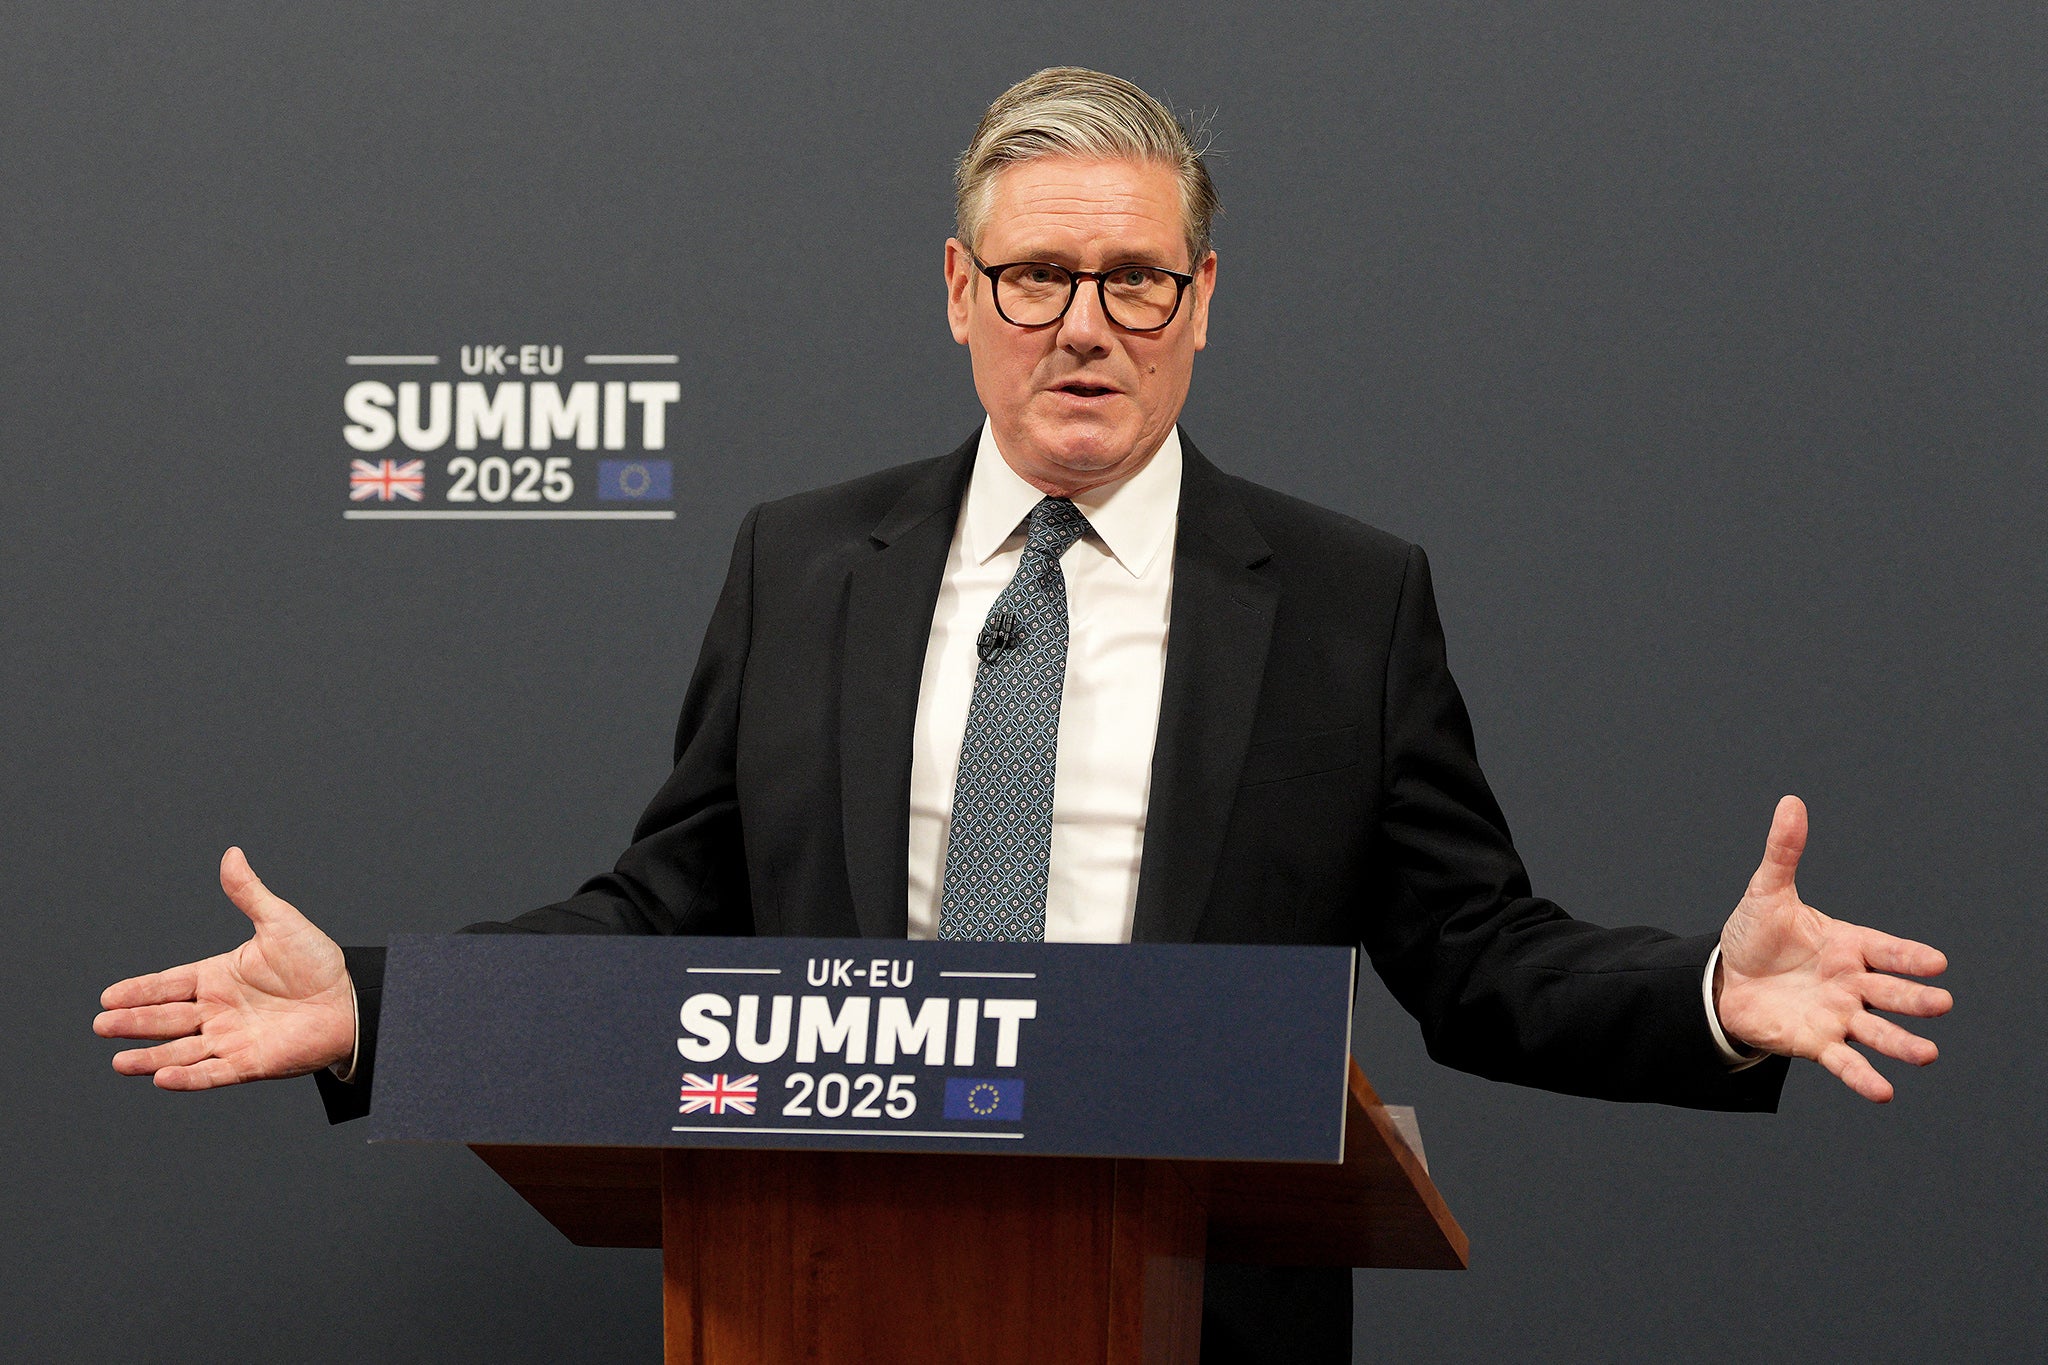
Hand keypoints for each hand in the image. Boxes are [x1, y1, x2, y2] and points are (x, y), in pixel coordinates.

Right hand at [95, 848, 355, 1088]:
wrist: (351, 999)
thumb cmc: (318, 962)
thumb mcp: (280, 922)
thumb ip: (249, 893)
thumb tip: (232, 854)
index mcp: (217, 977)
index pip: (169, 984)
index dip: (139, 991)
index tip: (108, 996)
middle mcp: (217, 1011)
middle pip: (166, 1018)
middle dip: (134, 1023)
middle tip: (102, 1024)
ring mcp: (230, 1039)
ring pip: (181, 1051)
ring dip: (150, 1056)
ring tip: (119, 1060)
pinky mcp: (249, 1064)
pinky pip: (212, 1074)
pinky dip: (187, 1078)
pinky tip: (161, 1078)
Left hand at [1717, 796, 1951, 1101]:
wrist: (1725, 981)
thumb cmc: (1756, 936)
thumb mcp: (1766, 892)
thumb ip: (1784, 852)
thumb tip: (1790, 802)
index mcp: (1849, 945)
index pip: (1887, 950)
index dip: (1909, 956)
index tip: (1936, 962)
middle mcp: (1852, 983)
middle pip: (1890, 992)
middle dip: (1914, 998)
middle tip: (1940, 1003)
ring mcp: (1839, 1016)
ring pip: (1878, 1031)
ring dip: (1901, 1044)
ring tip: (1926, 1054)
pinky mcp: (1819, 1044)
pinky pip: (1845, 1063)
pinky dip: (1864, 1078)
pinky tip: (1884, 1092)